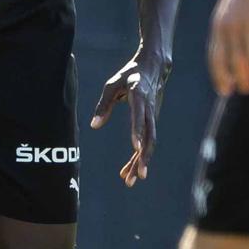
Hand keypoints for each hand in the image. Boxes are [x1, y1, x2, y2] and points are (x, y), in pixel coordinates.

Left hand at [91, 48, 169, 185]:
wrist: (154, 68)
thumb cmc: (129, 75)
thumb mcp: (113, 84)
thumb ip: (103, 105)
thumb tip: (94, 126)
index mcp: (140, 96)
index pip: (140, 116)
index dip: (138, 131)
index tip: (136, 147)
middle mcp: (150, 109)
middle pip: (150, 136)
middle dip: (143, 157)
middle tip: (138, 176)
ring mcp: (153, 117)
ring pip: (149, 143)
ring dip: (140, 162)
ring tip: (130, 181)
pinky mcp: (151, 121)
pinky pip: (146, 141)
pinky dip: (138, 156)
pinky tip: (128, 171)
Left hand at [208, 0, 248, 96]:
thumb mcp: (227, 12)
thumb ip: (226, 32)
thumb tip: (230, 58)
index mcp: (218, 27)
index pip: (215, 59)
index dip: (220, 77)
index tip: (226, 91)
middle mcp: (230, 28)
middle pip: (234, 63)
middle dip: (242, 80)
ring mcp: (248, 24)